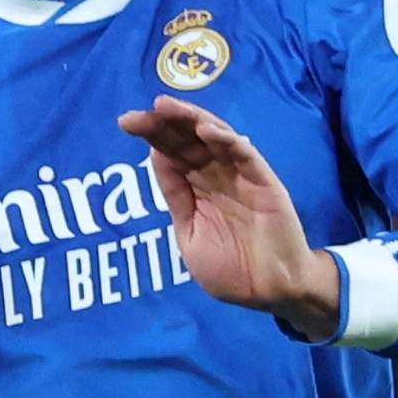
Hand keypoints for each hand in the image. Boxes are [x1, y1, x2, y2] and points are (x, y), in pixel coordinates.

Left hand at [121, 99, 344, 336]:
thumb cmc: (231, 268)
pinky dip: (227, 140)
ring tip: (165, 107)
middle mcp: (216, 176)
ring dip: (191, 120)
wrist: (271, 290)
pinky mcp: (265, 181)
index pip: (171, 154)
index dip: (151, 136)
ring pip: (214, 139)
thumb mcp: (190, 235)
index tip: (126, 121)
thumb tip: (156, 158)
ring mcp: (241, 176)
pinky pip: (245, 155)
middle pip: (187, 141)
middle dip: (162, 125)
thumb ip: (176, 199)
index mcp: (196, 189)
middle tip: (136, 115)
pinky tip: (205, 130)